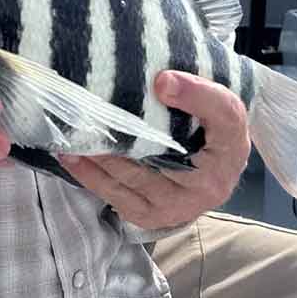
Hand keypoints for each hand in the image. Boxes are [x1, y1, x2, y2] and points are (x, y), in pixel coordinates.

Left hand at [59, 70, 250, 229]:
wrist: (219, 167)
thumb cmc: (215, 131)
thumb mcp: (221, 104)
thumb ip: (199, 91)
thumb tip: (161, 82)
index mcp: (229, 151)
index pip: (218, 117)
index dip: (193, 98)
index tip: (163, 80)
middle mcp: (204, 189)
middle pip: (159, 156)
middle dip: (117, 139)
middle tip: (84, 114)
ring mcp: (175, 208)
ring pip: (130, 182)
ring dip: (96, 161)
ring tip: (68, 138)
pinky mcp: (151, 217)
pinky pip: (118, 198)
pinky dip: (93, 178)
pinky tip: (74, 159)